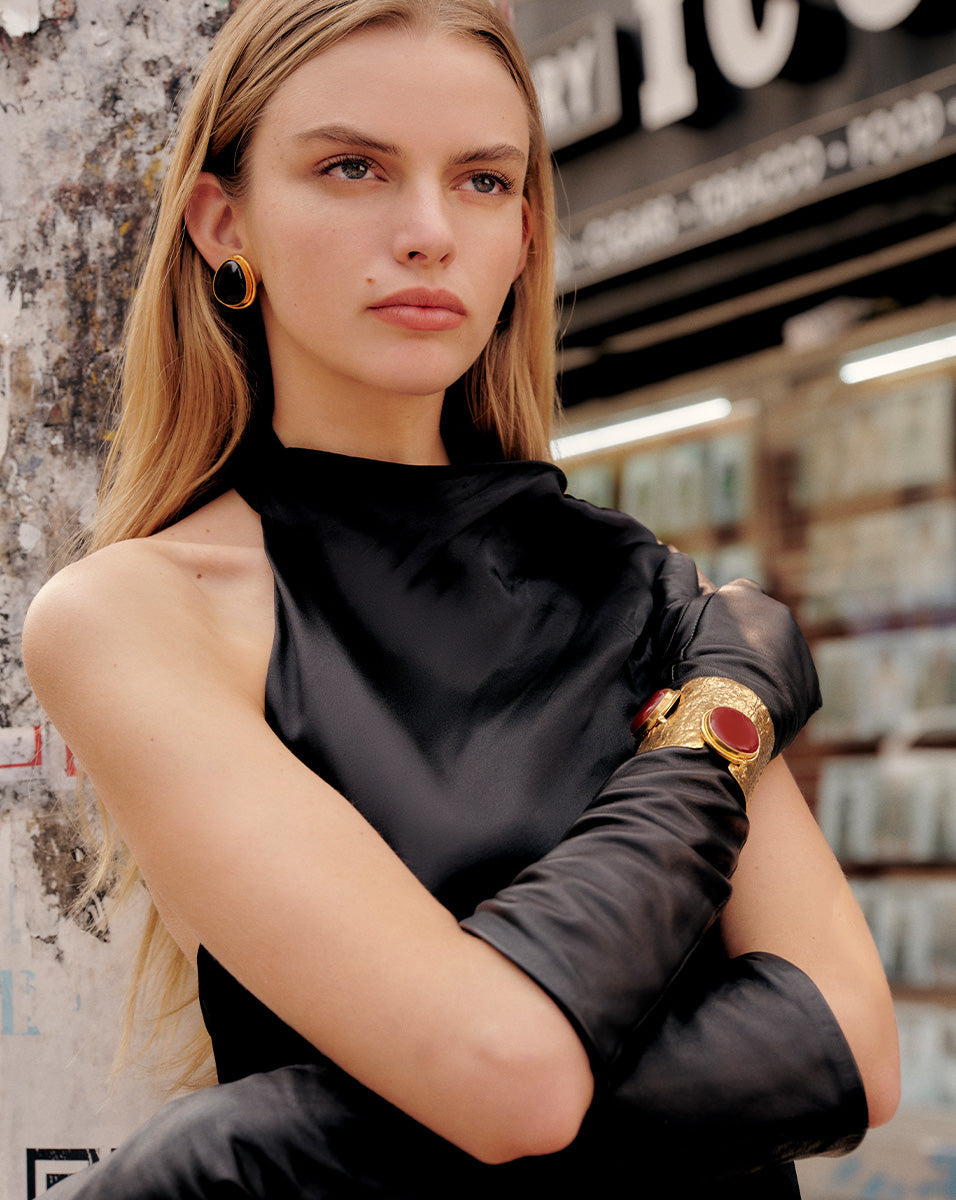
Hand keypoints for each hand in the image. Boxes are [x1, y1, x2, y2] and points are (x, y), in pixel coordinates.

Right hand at [650, 551, 820, 753]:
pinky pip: (791, 686)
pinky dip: (776, 693)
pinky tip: (753, 707)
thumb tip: (673, 553)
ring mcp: (799, 653)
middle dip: (742, 640)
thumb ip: (675, 580)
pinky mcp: (810, 688)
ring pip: (777, 655)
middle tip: (717, 666)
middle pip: (759, 625)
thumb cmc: (693, 657)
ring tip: (735, 691)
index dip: (716, 617)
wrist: (724, 711)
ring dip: (761, 666)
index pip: (733, 596)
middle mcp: (781, 617)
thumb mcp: (674, 615)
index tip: (702, 639)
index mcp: (747, 594)